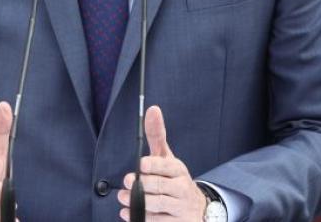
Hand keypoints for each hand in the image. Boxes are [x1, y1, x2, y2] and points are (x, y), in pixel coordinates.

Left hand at [117, 106, 207, 220]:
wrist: (197, 208)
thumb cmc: (174, 179)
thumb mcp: (167, 158)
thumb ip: (157, 135)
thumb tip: (152, 109)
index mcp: (178, 170)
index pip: (168, 167)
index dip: (155, 166)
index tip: (142, 165)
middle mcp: (181, 188)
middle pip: (161, 187)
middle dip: (143, 185)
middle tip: (128, 182)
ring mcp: (180, 208)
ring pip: (159, 205)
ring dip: (138, 202)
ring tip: (123, 197)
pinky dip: (142, 218)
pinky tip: (128, 213)